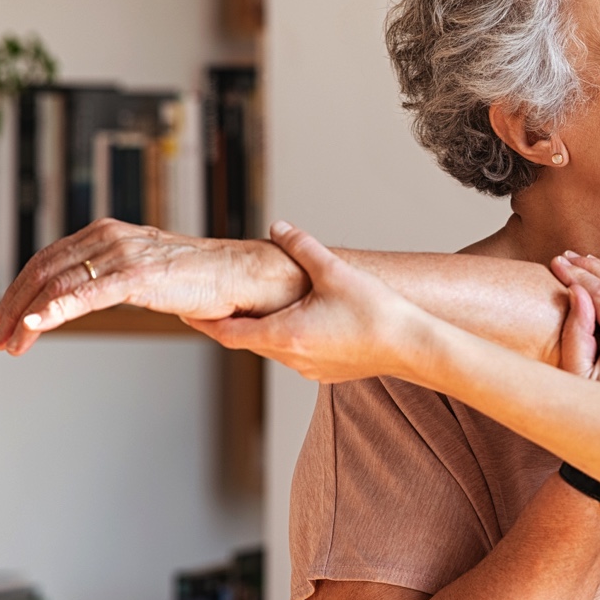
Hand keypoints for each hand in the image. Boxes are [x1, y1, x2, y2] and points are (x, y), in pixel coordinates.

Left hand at [0, 217, 309, 355]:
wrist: (242, 275)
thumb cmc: (201, 279)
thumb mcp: (146, 271)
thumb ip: (115, 276)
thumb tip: (89, 296)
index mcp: (108, 232)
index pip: (48, 259)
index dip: (21, 290)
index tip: (7, 318)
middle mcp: (110, 236)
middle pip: (44, 271)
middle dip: (15, 307)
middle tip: (0, 338)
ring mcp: (124, 254)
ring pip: (58, 285)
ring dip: (28, 318)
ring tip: (12, 344)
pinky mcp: (138, 275)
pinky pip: (86, 295)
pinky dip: (54, 310)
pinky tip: (34, 325)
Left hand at [186, 221, 424, 382]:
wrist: (413, 346)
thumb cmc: (376, 313)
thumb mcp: (334, 271)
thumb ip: (301, 246)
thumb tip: (279, 227)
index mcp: (284, 334)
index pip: (227, 333)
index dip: (204, 323)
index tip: (186, 314)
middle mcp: (291, 357)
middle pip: (249, 340)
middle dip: (233, 322)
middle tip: (219, 304)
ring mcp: (310, 369)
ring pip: (274, 348)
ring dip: (265, 330)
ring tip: (263, 309)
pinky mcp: (328, 372)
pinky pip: (297, 354)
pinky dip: (290, 338)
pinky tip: (305, 321)